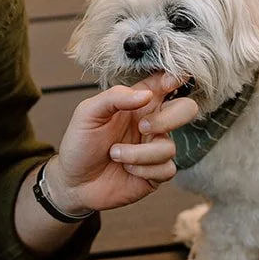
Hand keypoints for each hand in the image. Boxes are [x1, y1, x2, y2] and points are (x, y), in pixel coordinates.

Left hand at [43, 72, 199, 214]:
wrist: (73, 181)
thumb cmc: (80, 143)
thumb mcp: (88, 113)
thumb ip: (115, 97)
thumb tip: (146, 95)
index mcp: (137, 103)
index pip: (165, 83)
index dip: (175, 78)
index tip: (169, 82)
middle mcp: (151, 124)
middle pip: (186, 109)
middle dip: (169, 118)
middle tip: (142, 126)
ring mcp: (154, 149)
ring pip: (169, 147)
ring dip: (138, 153)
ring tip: (114, 154)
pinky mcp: (155, 174)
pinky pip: (167, 169)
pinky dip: (144, 170)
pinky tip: (126, 169)